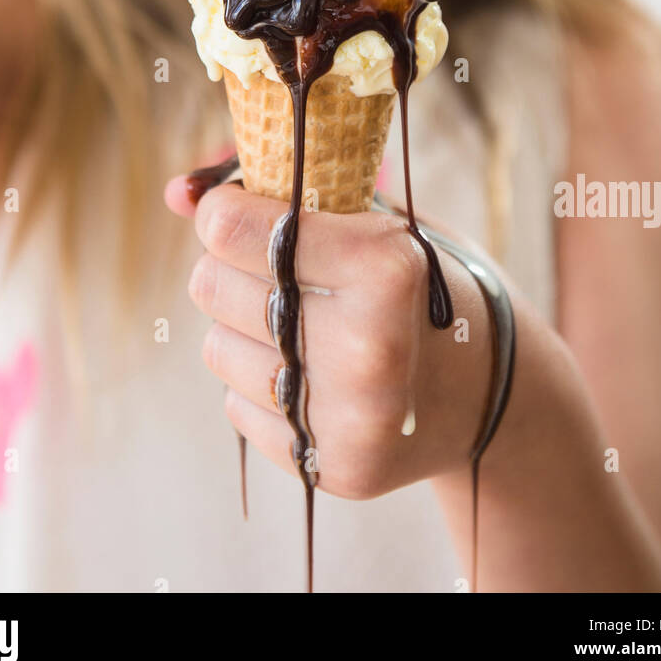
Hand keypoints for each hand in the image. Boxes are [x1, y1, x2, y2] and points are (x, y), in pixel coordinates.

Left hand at [165, 177, 493, 498]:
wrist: (482, 386)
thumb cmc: (411, 284)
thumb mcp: (364, 221)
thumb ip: (270, 199)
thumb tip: (177, 192)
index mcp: (383, 266)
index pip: (231, 230)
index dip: (222, 213)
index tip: (236, 211)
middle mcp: (366, 345)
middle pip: (212, 286)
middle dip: (233, 269)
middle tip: (280, 272)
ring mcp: (348, 416)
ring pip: (216, 348)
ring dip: (245, 330)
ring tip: (303, 328)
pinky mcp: (330, 467)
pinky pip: (236, 406)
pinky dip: (261, 386)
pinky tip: (314, 376)